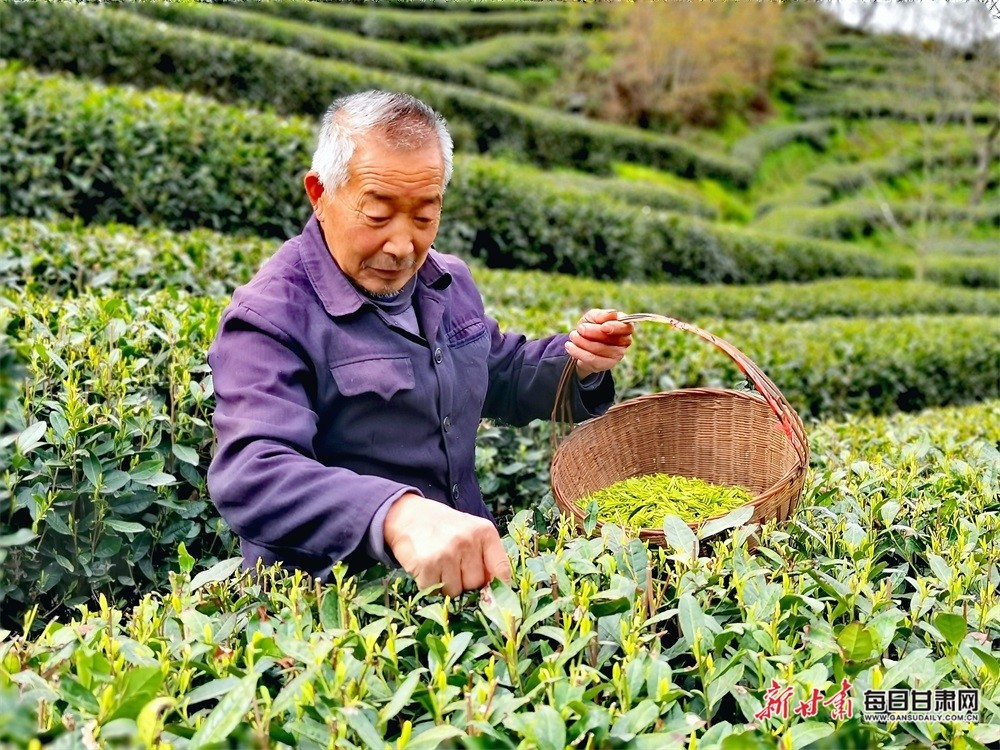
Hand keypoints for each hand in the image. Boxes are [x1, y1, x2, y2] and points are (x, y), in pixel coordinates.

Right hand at [383, 493, 512, 597]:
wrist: (408, 515)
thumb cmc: (444, 528)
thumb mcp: (471, 533)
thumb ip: (486, 558)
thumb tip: (495, 595)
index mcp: (485, 532)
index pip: (502, 570)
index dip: (498, 589)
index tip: (493, 597)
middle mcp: (467, 540)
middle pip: (476, 585)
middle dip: (465, 583)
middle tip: (453, 568)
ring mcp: (446, 552)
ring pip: (455, 592)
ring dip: (446, 586)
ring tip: (439, 566)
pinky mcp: (427, 564)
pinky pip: (434, 592)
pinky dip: (429, 586)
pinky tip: (427, 569)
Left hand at [566, 309, 633, 379]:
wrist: (582, 344)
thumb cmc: (591, 327)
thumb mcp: (592, 317)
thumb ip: (601, 315)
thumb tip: (612, 314)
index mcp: (624, 327)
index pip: (626, 327)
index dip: (615, 327)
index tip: (602, 327)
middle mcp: (624, 341)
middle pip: (610, 339)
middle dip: (592, 332)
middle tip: (580, 328)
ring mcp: (617, 355)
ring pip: (599, 349)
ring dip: (582, 341)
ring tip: (573, 336)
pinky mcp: (607, 365)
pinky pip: (592, 360)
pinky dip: (578, 352)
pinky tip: (569, 346)